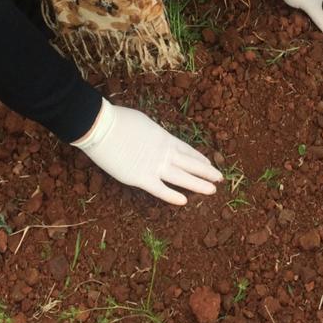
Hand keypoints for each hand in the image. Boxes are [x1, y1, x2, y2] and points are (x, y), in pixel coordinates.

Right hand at [72, 99, 222, 205]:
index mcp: (164, 137)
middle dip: (206, 171)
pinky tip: (184, 201)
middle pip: (190, 163)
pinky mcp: (140, 177)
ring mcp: (154, 165)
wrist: (102, 126)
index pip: (187, 150)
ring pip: (182, 177)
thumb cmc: (120, 120)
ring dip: (198, 184)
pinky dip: (172, 196)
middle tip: (220, 178)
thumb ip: (153, 135)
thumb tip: (156, 140)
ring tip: (212, 190)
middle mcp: (164, 152)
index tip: (209, 163)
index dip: (199, 158)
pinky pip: (160, 189)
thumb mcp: (144, 123)